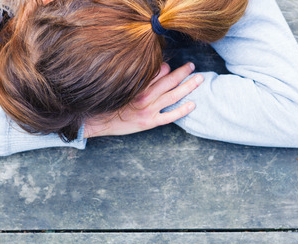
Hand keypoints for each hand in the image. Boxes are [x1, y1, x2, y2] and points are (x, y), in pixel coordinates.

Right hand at [84, 62, 202, 137]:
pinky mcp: (149, 123)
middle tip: (192, 66)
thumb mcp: (120, 86)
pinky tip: (192, 104)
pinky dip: (182, 110)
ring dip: (188, 87)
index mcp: (137, 85)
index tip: (171, 67)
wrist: (98, 121)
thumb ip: (137, 77)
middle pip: (170, 81)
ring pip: (173, 96)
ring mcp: (147, 110)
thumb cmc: (108, 102)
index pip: (159, 71)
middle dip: (183, 72)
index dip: (167, 68)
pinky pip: (169, 116)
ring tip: (199, 79)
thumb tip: (155, 67)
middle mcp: (144, 96)